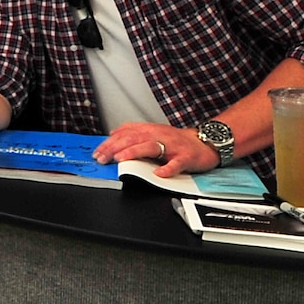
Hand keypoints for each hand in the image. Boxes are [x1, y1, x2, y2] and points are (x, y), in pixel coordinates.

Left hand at [93, 122, 217, 177]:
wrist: (205, 142)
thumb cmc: (177, 140)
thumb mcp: (154, 132)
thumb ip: (135, 133)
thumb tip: (113, 134)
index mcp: (150, 130)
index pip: (125, 134)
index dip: (110, 143)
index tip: (97, 152)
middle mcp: (159, 135)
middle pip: (134, 139)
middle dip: (115, 148)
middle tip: (103, 158)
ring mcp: (172, 146)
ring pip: (151, 147)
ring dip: (134, 152)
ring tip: (121, 159)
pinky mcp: (186, 157)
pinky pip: (176, 163)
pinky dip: (168, 168)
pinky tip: (159, 173)